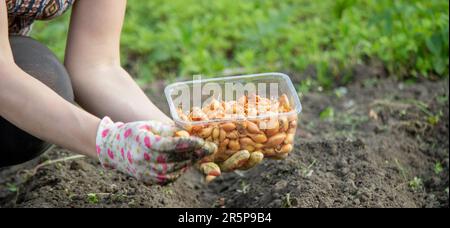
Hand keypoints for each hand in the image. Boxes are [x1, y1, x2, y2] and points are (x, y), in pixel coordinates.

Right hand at [96, 117, 216, 184]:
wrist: (112, 149)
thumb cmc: (134, 133)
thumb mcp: (149, 126)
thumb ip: (168, 130)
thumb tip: (188, 132)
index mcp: (144, 142)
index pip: (170, 145)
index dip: (188, 143)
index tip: (202, 141)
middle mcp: (143, 160)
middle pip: (175, 159)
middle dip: (195, 154)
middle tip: (210, 148)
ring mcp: (145, 172)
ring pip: (174, 170)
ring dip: (190, 162)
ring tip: (201, 154)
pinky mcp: (147, 180)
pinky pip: (168, 178)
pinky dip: (180, 171)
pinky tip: (187, 162)